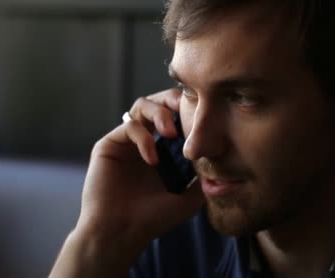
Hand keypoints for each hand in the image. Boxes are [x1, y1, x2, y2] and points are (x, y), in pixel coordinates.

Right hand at [50, 88, 203, 276]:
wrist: (121, 233)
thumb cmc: (152, 219)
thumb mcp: (189, 198)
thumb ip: (204, 178)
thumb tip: (225, 163)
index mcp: (162, 148)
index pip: (176, 116)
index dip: (189, 111)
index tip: (205, 116)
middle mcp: (143, 140)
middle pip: (158, 102)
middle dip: (174, 100)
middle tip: (188, 109)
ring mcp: (126, 141)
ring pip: (142, 106)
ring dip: (160, 113)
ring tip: (171, 133)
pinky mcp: (109, 144)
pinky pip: (129, 126)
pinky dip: (144, 138)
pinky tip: (153, 159)